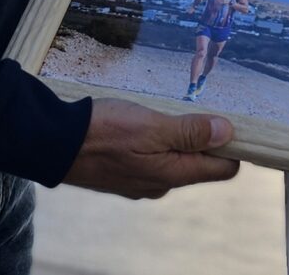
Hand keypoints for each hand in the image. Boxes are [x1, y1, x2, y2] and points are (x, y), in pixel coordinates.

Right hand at [63, 98, 241, 199]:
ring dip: (180, 136)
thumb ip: (190, 131)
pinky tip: (148, 120)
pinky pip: (154, 157)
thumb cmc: (103, 132)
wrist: (52, 142)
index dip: (235, 146)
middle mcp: (161, 184)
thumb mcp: (152, 126)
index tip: (236, 120)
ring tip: (173, 110)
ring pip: (176, 159)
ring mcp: (141, 180)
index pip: (223, 169)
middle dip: (207, 138)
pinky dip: (159, 140)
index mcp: (173, 174)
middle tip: (202, 106)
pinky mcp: (124, 172)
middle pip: (200, 163)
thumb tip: (227, 132)